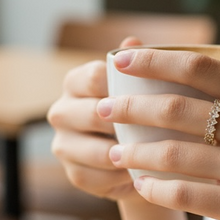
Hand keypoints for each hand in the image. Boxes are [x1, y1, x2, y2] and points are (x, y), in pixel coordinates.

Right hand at [47, 38, 142, 202]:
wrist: (139, 155)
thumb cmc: (143, 111)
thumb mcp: (144, 86)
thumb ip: (138, 64)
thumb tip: (132, 41)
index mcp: (76, 82)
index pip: (93, 76)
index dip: (122, 85)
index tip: (153, 93)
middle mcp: (61, 111)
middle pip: (90, 113)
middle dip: (124, 122)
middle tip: (158, 127)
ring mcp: (62, 144)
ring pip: (92, 150)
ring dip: (124, 153)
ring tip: (153, 154)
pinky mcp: (72, 173)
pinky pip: (95, 177)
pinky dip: (120, 178)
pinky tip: (142, 174)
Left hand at [98, 48, 219, 219]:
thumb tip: (189, 76)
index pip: (199, 67)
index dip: (153, 61)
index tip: (120, 59)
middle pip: (177, 107)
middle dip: (130, 105)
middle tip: (103, 107)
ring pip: (172, 152)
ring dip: (135, 150)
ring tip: (115, 150)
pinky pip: (183, 193)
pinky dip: (155, 188)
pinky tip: (139, 185)